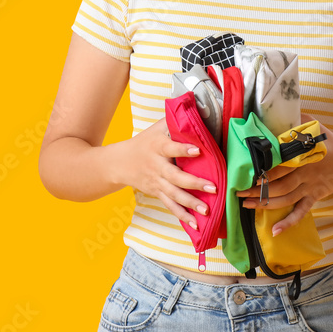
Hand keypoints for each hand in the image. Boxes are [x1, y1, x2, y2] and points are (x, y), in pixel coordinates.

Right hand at [114, 116, 217, 231]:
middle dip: (194, 183)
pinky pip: (170, 206)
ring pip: (174, 195)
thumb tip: (193, 107)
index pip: (170, 148)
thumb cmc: (143, 143)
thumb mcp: (156, 129)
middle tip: (212, 187)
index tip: (198, 150)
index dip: (183, 150)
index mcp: (157, 147)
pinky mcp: (157, 193)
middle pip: (175, 177)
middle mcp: (157, 167)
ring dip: (191, 203)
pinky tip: (195, 224)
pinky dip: (182, 216)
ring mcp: (156, 182)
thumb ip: (174, 121)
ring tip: (206, 210)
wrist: (119, 163)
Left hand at [234, 113, 332, 235]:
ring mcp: (309, 188)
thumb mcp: (314, 127)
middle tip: (237, 191)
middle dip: (257, 189)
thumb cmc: (328, 143)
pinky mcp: (313, 198)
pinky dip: (288, 222)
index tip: (245, 172)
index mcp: (302, 156)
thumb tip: (281, 106)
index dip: (262, 171)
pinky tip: (275, 231)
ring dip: (264, 204)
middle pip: (278, 184)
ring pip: (285, 199)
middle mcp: (305, 174)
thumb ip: (297, 119)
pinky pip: (300, 212)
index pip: (279, 165)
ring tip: (245, 205)